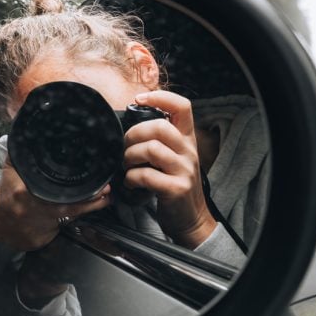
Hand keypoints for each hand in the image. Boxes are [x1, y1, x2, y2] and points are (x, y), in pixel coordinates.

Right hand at [0, 160, 110, 249]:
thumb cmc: (6, 190)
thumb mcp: (13, 166)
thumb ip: (26, 150)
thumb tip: (36, 128)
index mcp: (25, 192)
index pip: (60, 193)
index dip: (83, 192)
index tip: (100, 186)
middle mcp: (33, 212)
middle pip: (71, 209)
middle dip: (92, 202)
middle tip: (107, 193)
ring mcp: (37, 229)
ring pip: (69, 222)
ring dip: (87, 211)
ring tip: (102, 200)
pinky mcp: (39, 241)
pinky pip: (60, 231)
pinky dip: (68, 223)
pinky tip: (76, 215)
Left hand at [122, 90, 215, 247]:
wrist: (191, 218)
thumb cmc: (174, 185)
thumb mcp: (173, 158)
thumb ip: (159, 141)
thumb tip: (128, 128)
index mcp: (187, 140)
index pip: (183, 106)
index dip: (161, 97)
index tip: (139, 99)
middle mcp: (189, 151)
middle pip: (159, 127)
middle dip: (134, 134)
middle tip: (125, 147)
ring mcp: (184, 170)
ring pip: (151, 149)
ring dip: (130, 156)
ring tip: (126, 165)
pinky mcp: (176, 189)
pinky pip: (147, 176)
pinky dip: (132, 178)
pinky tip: (130, 183)